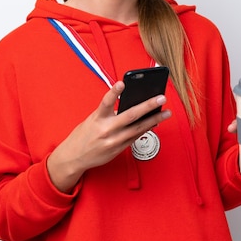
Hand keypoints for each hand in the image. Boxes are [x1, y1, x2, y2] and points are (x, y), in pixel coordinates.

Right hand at [47, 81, 170, 191]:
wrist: (74, 157)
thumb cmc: (84, 135)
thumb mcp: (93, 119)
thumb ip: (109, 113)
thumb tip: (130, 105)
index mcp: (97, 118)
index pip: (106, 102)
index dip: (114, 92)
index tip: (122, 83)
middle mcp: (106, 129)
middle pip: (130, 115)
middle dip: (148, 106)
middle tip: (161, 98)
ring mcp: (113, 141)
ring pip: (138, 128)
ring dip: (154, 120)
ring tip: (166, 113)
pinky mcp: (118, 150)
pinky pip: (135, 137)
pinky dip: (146, 129)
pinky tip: (155, 123)